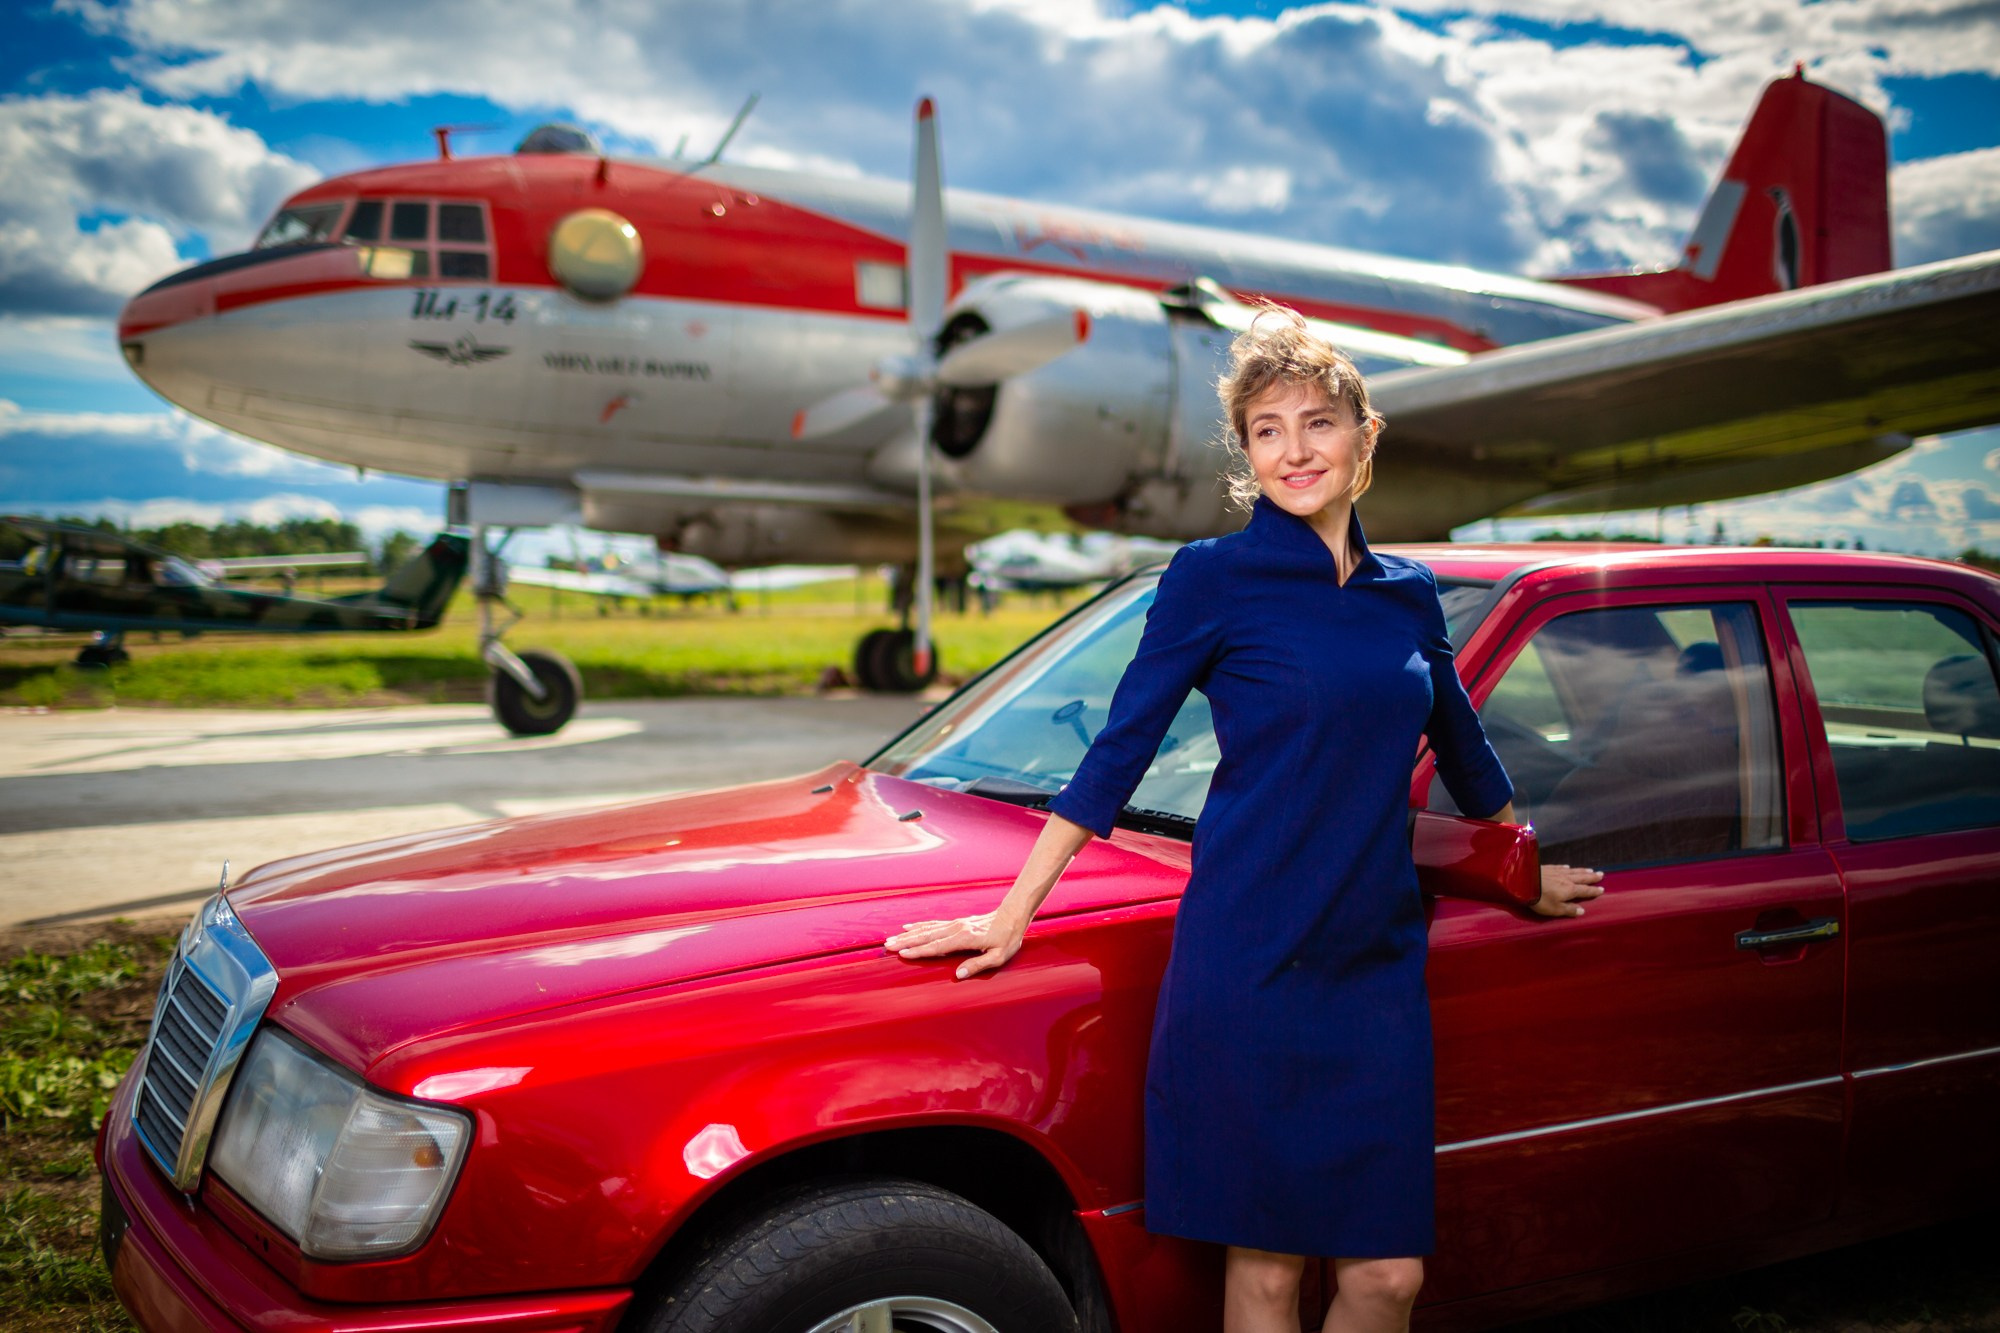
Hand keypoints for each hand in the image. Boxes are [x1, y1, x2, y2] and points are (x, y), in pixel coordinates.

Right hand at [885, 912, 1024, 979]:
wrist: (1012, 916)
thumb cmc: (1007, 938)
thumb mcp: (998, 956)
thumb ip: (978, 965)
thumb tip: (958, 975)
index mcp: (966, 938)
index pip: (938, 946)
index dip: (920, 951)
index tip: (903, 954)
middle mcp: (957, 928)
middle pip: (927, 936)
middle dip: (906, 942)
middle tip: (888, 946)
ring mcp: (955, 924)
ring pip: (927, 929)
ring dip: (908, 934)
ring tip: (892, 939)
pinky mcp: (956, 922)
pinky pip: (933, 924)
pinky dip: (919, 926)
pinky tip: (908, 927)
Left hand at [1532, 863, 1603, 917]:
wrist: (1522, 882)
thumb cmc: (1539, 898)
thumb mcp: (1555, 909)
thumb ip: (1569, 910)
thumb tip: (1582, 911)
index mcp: (1570, 890)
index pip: (1585, 890)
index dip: (1593, 891)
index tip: (1602, 889)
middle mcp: (1566, 879)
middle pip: (1582, 878)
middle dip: (1592, 877)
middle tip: (1601, 875)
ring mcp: (1557, 872)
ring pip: (1573, 871)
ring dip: (1582, 871)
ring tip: (1590, 870)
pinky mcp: (1547, 867)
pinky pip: (1561, 867)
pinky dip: (1567, 867)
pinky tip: (1568, 867)